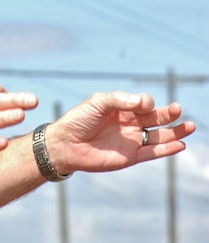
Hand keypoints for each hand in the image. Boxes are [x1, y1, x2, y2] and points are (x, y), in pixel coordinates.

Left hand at [45, 91, 195, 174]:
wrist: (66, 143)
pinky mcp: (130, 157)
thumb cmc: (79, 119)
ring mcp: (131, 140)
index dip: (146, 102)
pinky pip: (152, 152)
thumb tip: (145, 102)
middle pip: (155, 118)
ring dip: (174, 132)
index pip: (142, 103)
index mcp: (122, 107)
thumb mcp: (98, 102)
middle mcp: (129, 123)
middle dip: (168, 114)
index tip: (143, 103)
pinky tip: (180, 145)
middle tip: (179, 109)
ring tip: (190, 127)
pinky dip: (166, 149)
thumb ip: (121, 100)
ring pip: (158, 136)